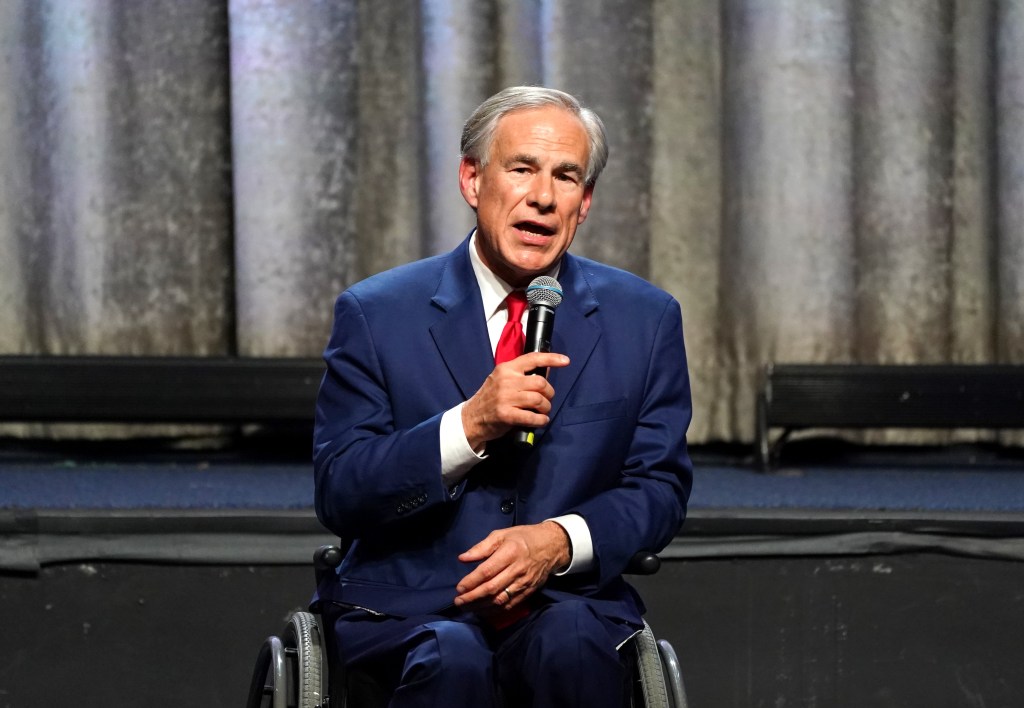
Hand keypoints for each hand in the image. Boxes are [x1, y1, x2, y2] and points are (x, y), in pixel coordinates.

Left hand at [453, 521, 570, 612]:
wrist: (552, 546)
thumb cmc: (523, 538)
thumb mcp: (502, 534)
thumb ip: (482, 547)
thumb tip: (463, 558)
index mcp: (510, 553)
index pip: (487, 571)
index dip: (471, 581)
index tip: (459, 588)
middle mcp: (517, 570)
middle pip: (492, 588)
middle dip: (472, 597)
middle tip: (458, 601)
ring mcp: (524, 583)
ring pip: (500, 600)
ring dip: (481, 606)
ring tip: (467, 607)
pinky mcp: (529, 592)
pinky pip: (510, 605)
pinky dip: (495, 610)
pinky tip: (483, 610)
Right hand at [461, 352, 569, 449]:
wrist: (472, 418)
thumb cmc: (491, 398)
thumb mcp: (502, 379)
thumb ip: (520, 375)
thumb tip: (546, 372)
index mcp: (506, 368)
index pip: (532, 358)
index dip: (551, 359)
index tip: (565, 361)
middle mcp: (506, 381)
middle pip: (540, 383)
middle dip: (549, 393)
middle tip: (546, 400)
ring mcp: (505, 398)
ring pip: (539, 400)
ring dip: (546, 408)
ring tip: (543, 412)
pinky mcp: (506, 415)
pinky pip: (532, 417)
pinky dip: (541, 420)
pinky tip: (541, 420)